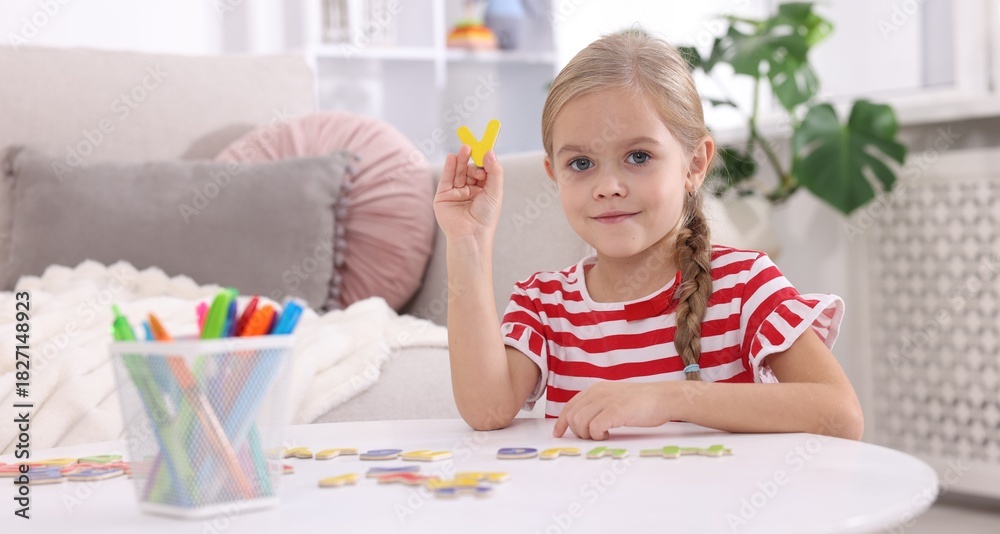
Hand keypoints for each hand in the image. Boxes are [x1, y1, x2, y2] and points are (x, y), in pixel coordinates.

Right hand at [433, 145, 503, 239]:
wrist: (471, 235)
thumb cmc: (486, 217)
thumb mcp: (495, 191)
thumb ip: (494, 171)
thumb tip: (489, 152)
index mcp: (484, 190)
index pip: (483, 170)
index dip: (484, 159)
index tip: (486, 147)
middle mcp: (469, 190)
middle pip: (469, 168)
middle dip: (471, 158)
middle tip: (472, 146)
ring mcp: (456, 192)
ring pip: (458, 172)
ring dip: (461, 159)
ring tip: (465, 148)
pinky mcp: (443, 196)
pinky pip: (446, 178)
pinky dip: (448, 167)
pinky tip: (452, 158)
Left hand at [552, 381, 675, 439]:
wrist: (664, 397)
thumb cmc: (643, 402)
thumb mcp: (615, 397)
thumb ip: (600, 405)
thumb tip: (584, 422)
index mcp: (597, 389)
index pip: (571, 405)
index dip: (561, 422)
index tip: (558, 433)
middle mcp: (598, 392)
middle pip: (572, 416)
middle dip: (578, 432)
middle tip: (593, 437)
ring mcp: (607, 401)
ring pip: (580, 422)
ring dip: (588, 434)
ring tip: (602, 435)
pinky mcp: (616, 411)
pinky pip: (595, 428)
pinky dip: (598, 436)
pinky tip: (609, 435)